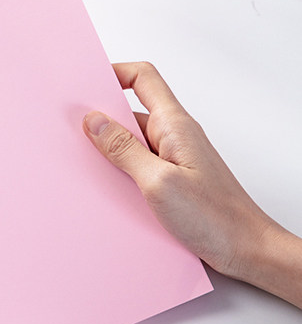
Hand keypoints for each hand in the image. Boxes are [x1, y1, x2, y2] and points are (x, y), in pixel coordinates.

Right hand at [83, 62, 301, 307]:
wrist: (246, 249)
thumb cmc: (216, 217)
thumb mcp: (158, 182)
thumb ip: (124, 150)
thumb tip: (94, 122)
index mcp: (174, 125)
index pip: (143, 79)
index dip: (114, 73)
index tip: (86, 84)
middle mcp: (175, 137)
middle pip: (132, 112)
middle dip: (103, 121)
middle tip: (76, 135)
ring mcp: (175, 159)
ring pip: (133, 144)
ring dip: (112, 155)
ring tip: (93, 171)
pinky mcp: (174, 181)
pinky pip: (141, 168)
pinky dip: (124, 176)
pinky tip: (113, 193)